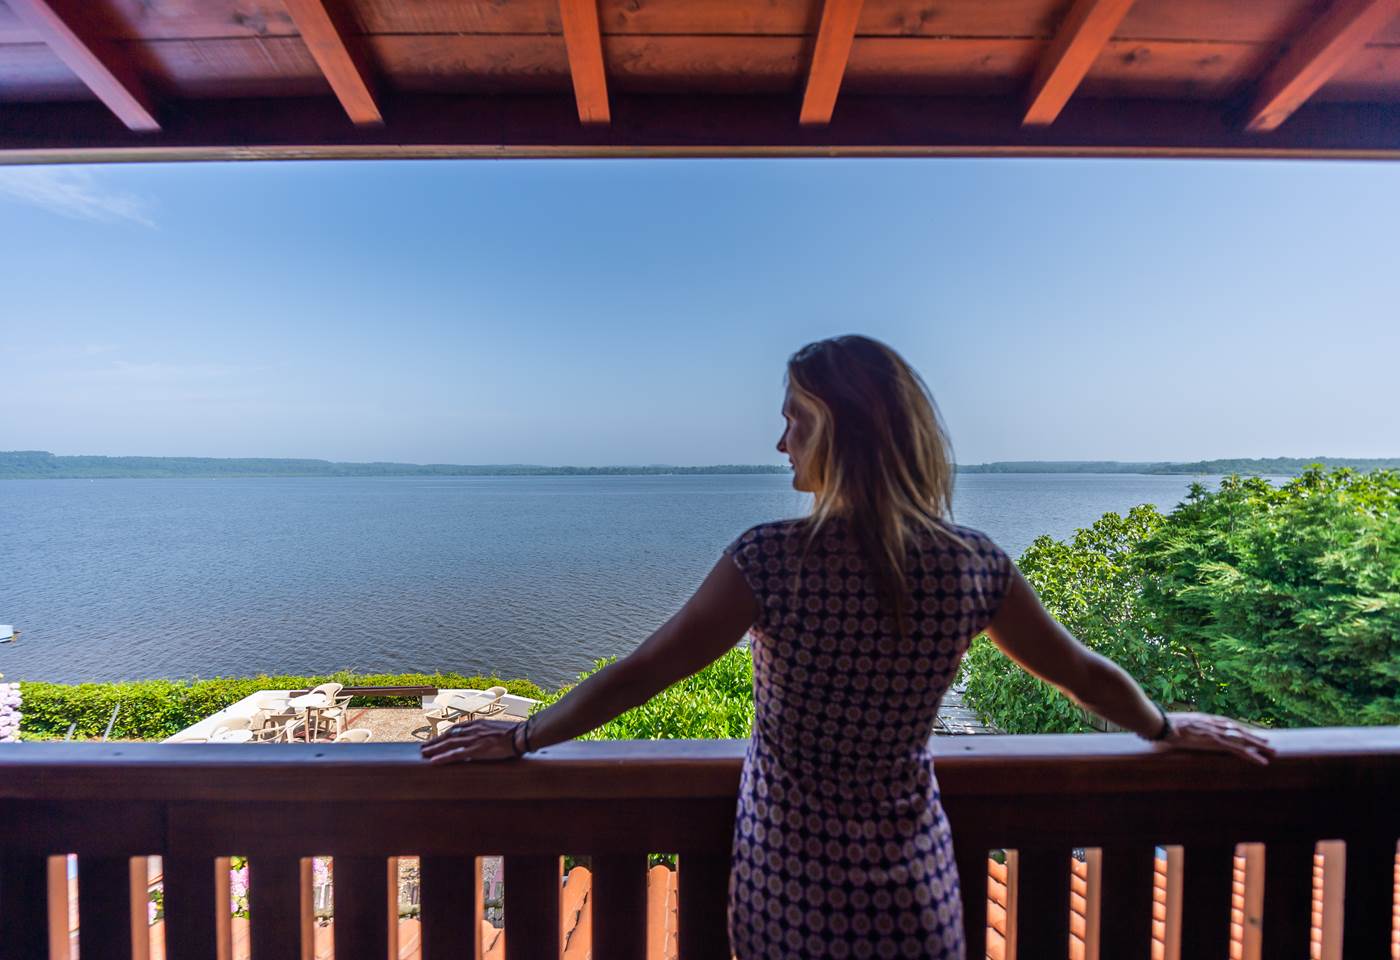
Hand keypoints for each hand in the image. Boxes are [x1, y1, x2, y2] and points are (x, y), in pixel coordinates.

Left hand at [421, 719, 521, 764]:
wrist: (521, 735)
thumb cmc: (513, 734)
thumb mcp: (496, 729)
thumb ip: (486, 733)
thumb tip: (482, 739)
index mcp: (477, 724)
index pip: (456, 729)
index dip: (444, 735)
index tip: (436, 739)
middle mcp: (472, 730)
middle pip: (448, 735)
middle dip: (435, 742)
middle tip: (423, 748)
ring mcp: (473, 740)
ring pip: (448, 744)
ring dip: (434, 749)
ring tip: (424, 754)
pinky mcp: (476, 750)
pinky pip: (456, 754)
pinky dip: (443, 758)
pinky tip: (434, 762)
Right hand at [1159, 712, 1274, 765]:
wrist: (1163, 725)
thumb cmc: (1167, 726)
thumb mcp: (1181, 725)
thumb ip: (1188, 728)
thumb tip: (1185, 732)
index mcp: (1208, 720)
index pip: (1230, 725)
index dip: (1243, 730)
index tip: (1254, 735)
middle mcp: (1216, 724)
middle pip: (1240, 731)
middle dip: (1256, 738)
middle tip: (1270, 746)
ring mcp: (1217, 733)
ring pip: (1243, 740)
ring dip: (1259, 747)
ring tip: (1272, 753)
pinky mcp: (1217, 743)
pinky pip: (1238, 750)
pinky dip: (1252, 756)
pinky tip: (1261, 762)